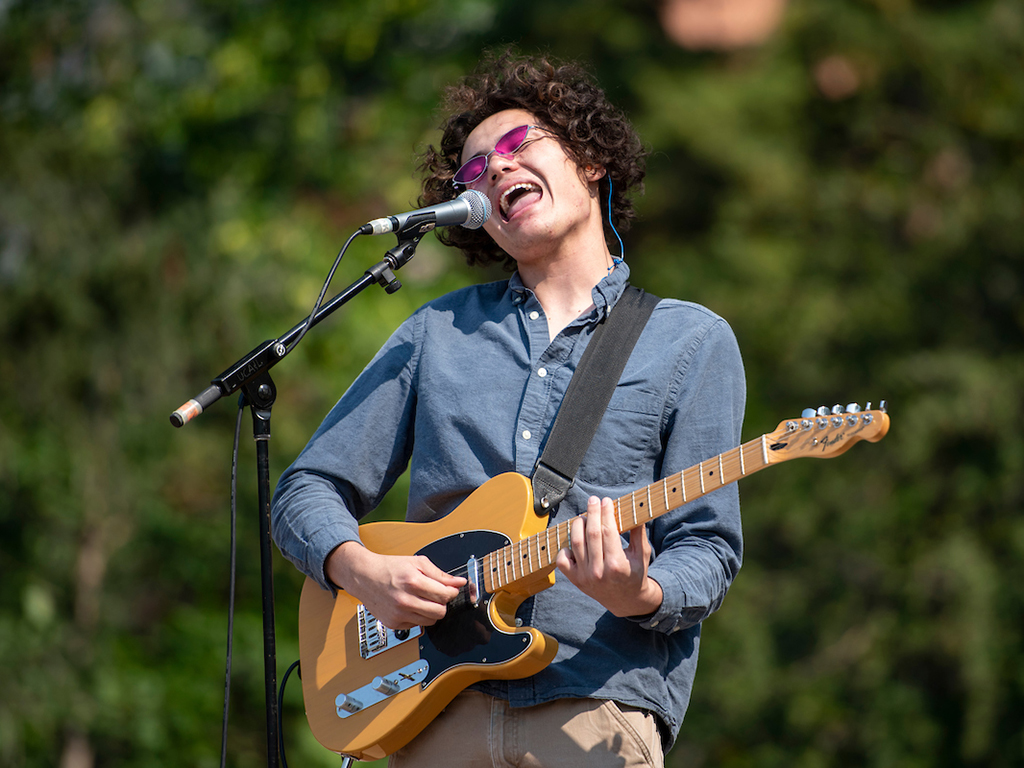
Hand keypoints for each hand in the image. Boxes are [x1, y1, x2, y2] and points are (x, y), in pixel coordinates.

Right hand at [326, 541, 465, 629]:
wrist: (364, 576)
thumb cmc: (389, 568)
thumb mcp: (417, 563)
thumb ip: (440, 574)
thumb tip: (458, 582)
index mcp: (413, 582)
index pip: (444, 595)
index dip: (451, 592)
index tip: (450, 590)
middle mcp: (405, 600)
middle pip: (440, 611)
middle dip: (442, 603)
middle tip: (437, 595)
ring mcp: (398, 614)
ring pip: (430, 621)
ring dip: (431, 611)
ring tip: (423, 600)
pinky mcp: (393, 624)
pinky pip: (416, 625)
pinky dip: (418, 617)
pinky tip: (411, 605)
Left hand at [555, 496, 662, 617]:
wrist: (626, 601)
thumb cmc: (635, 573)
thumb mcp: (642, 554)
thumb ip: (638, 532)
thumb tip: (635, 509)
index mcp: (617, 565)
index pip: (608, 531)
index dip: (606, 513)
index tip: (606, 501)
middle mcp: (599, 572)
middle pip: (591, 534)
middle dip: (592, 513)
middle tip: (593, 500)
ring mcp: (585, 577)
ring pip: (576, 543)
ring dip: (578, 525)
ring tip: (584, 516)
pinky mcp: (575, 580)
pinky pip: (562, 560)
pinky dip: (565, 547)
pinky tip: (575, 539)